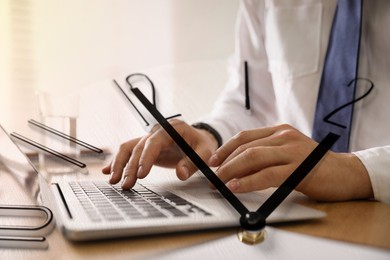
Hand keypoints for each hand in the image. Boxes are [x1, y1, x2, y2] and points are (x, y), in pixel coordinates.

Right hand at [102, 119, 218, 188]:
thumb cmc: (203, 145)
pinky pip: (129, 151)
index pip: (154, 142)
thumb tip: (181, 174)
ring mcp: (150, 138)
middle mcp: (157, 131)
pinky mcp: (146, 146)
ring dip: (119, 164)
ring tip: (113, 180)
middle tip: (126, 185)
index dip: (146, 158)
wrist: (200, 139)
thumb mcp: (204, 153)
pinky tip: (108, 171)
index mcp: (171, 129)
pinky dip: (118, 161)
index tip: (141, 174)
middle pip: (139, 148)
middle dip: (130, 167)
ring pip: (129, 148)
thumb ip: (193, 162)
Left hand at [208, 124, 373, 200]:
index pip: (245, 136)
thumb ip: (267, 155)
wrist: (345, 173)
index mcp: (280, 130)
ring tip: (219, 182)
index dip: (225, 148)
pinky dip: (248, 181)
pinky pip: (266, 174)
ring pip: (253, 157)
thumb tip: (237, 167)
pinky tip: (236, 186)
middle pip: (246, 147)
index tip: (213, 160)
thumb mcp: (287, 153)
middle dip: (224, 162)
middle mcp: (284, 136)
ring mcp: (292, 150)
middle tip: (212, 176)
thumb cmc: (313, 165)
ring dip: (231, 171)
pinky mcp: (298, 168)